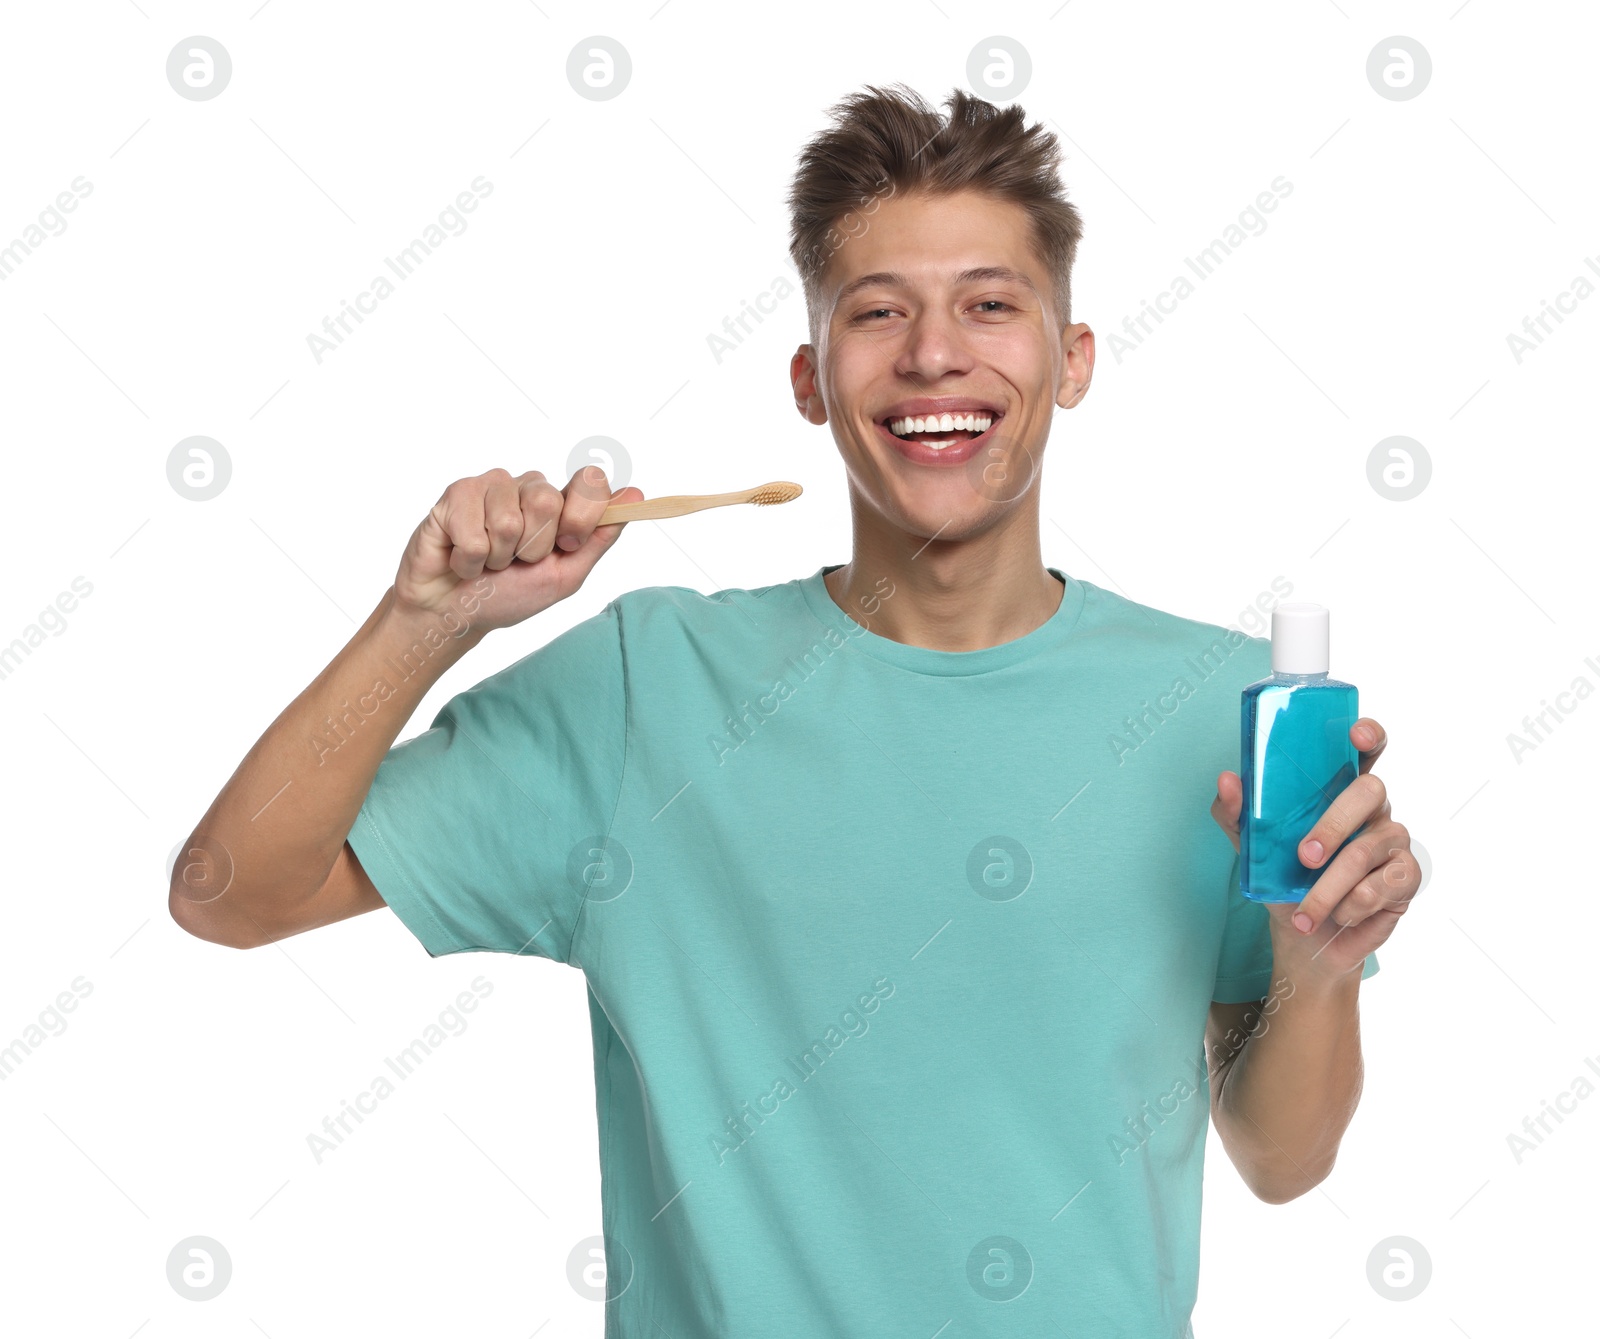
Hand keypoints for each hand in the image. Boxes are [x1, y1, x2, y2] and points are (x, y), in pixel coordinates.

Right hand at [392, 466, 642, 634]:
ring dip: (497, 557)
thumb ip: (600, 537)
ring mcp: (493, 486)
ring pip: (508, 519)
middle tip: (515, 562)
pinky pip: (474, 530)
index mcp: (560, 504)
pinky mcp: (458, 493)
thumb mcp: (565, 575)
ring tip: (487, 562)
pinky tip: (462, 558)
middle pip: (548, 501)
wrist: (454, 613)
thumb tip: (636, 495)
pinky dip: (469, 559)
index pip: (591, 482)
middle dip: (532, 548)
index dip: (581, 518)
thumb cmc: (508, 594)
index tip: (566, 544)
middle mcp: (529, 487)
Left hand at [1211, 717, 1420, 979]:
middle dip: (1333, 825)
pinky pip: (1383, 885)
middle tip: (1304, 857)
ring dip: (1329, 887)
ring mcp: (1393, 839)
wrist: (1302, 934)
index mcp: (1339, 788)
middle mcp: (1373, 807)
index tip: (1355, 734)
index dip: (1368, 734)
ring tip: (1304, 913)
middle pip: (1370, 791)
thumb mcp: (1251, 846)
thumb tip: (1227, 780)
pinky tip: (1338, 916)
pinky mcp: (1406, 875)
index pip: (1366, 749)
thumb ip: (1237, 813)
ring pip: (1367, 849)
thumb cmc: (1282, 878)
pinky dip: (1351, 906)